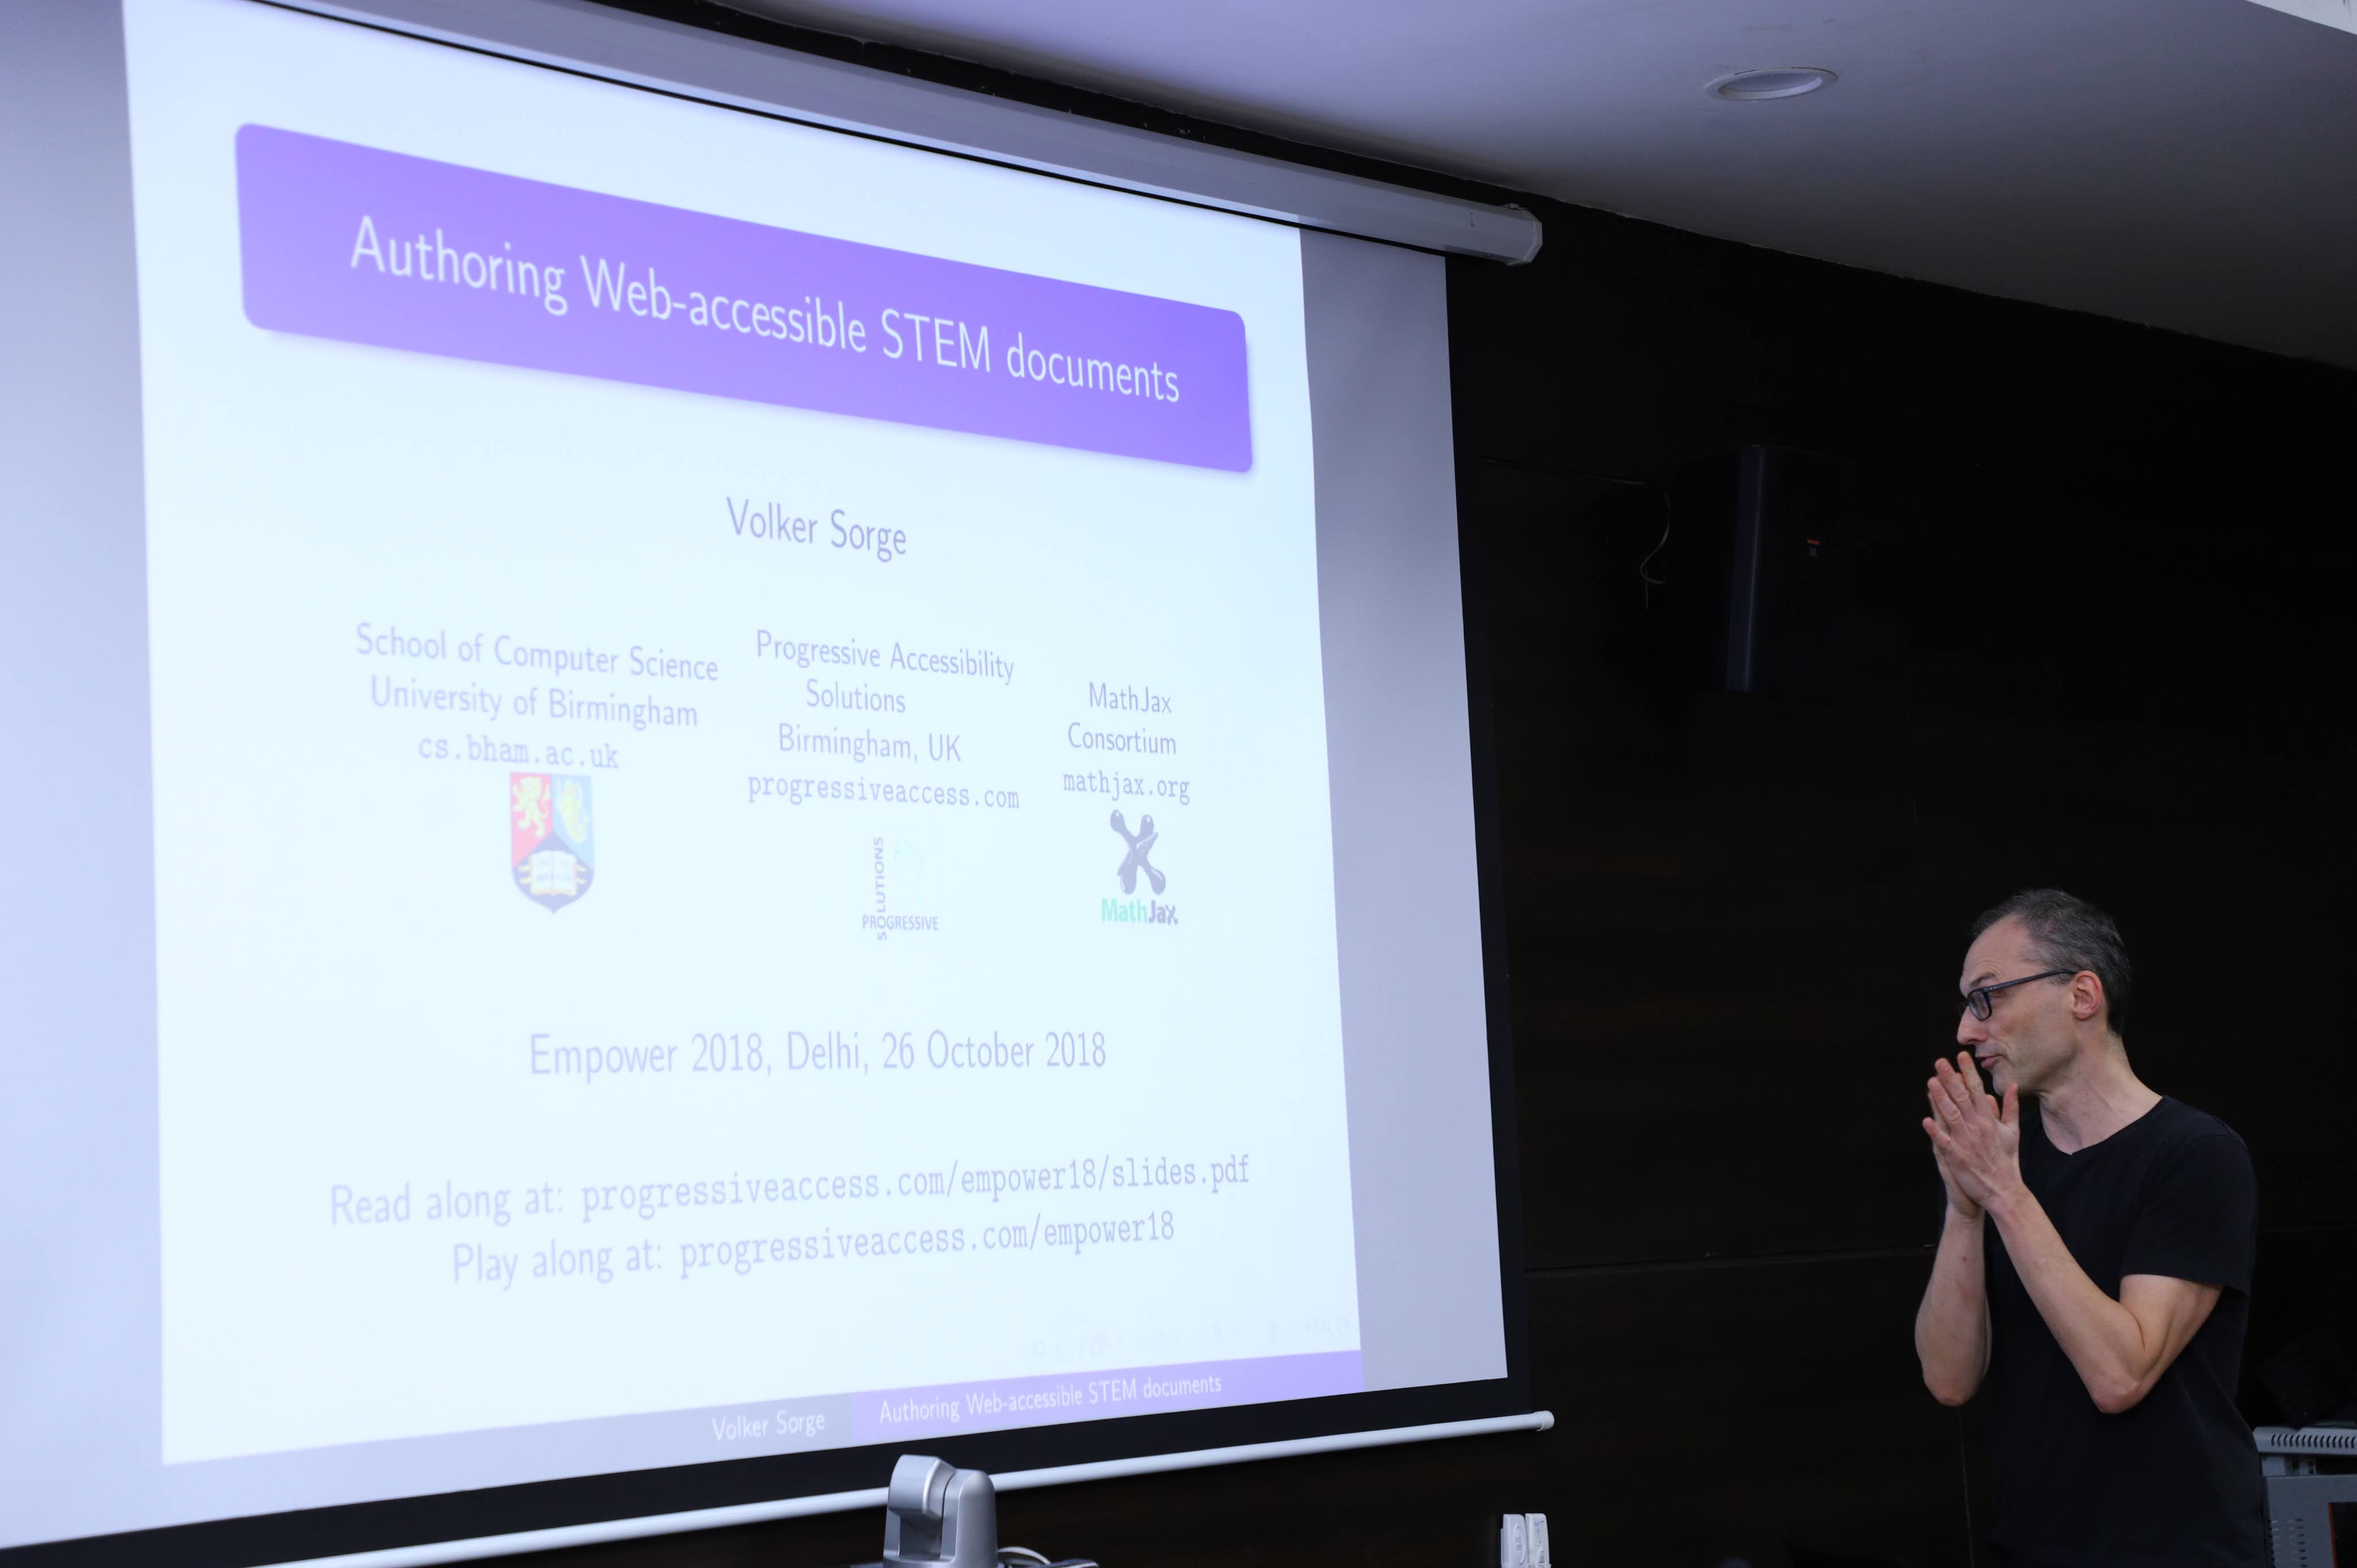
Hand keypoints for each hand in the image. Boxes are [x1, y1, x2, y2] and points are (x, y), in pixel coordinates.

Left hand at [1922, 1052, 2021, 1214]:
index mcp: (1990, 1120)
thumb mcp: (2012, 1132)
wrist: (2005, 1191)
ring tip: (1931, 1081)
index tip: (1961, 1056)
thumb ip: (2010, 1108)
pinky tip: (1926, 1120)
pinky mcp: (1958, 1157)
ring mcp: (1967, 1142)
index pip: (1977, 1090)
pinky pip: (1945, 1142)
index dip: (1968, 1072)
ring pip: (1952, 1115)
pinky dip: (1936, 1131)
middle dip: (1951, 1079)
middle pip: (1962, 1098)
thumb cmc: (2007, 1161)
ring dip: (1940, 1098)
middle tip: (1940, 1061)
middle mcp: (1978, 1128)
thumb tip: (2010, 1086)